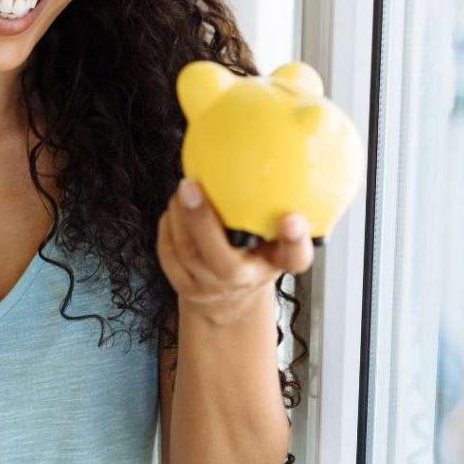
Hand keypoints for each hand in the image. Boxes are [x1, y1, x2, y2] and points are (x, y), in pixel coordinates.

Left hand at [156, 177, 314, 325]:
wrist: (229, 296)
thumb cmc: (252, 255)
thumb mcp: (273, 237)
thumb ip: (274, 212)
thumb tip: (267, 166)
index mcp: (275, 263)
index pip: (294, 257)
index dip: (295, 239)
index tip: (292, 219)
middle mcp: (244, 281)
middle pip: (223, 262)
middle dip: (202, 221)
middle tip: (190, 187)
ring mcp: (211, 288)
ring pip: (187, 253)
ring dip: (178, 216)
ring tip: (182, 190)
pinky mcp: (185, 287)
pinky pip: (168, 254)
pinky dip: (168, 226)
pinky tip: (174, 209)